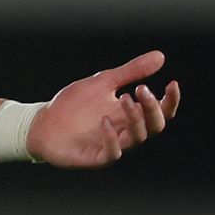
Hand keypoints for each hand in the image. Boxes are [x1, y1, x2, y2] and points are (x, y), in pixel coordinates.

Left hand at [27, 50, 180, 168]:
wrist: (42, 123)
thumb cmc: (74, 105)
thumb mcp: (103, 82)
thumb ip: (131, 72)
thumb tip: (160, 57)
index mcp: (130, 115)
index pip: (160, 112)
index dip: (170, 101)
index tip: (172, 83)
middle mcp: (125, 132)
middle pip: (154, 127)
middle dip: (153, 108)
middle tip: (141, 89)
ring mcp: (112, 146)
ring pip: (137, 138)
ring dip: (135, 119)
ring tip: (125, 98)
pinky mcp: (95, 157)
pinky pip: (112, 153)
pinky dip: (111, 137)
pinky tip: (104, 121)